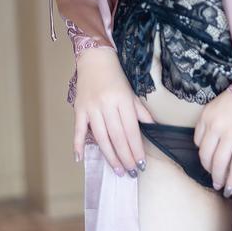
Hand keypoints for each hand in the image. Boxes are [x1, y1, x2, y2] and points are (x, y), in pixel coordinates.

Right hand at [73, 47, 154, 177]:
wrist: (95, 59)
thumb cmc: (115, 77)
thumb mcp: (131, 92)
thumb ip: (141, 112)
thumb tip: (153, 128)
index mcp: (123, 101)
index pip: (131, 130)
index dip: (136, 149)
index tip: (141, 163)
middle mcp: (107, 105)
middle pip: (117, 137)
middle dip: (126, 157)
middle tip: (131, 172)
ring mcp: (92, 108)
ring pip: (101, 137)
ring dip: (110, 156)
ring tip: (118, 170)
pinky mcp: (79, 109)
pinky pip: (78, 130)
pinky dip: (77, 145)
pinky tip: (80, 158)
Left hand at [193, 87, 231, 196]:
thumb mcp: (222, 104)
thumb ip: (216, 122)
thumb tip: (218, 144)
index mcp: (206, 115)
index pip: (198, 141)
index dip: (203, 154)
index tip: (208, 160)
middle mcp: (214, 126)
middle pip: (205, 155)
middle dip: (208, 170)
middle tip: (213, 178)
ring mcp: (229, 134)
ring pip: (219, 163)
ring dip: (218, 178)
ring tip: (220, 186)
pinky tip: (231, 188)